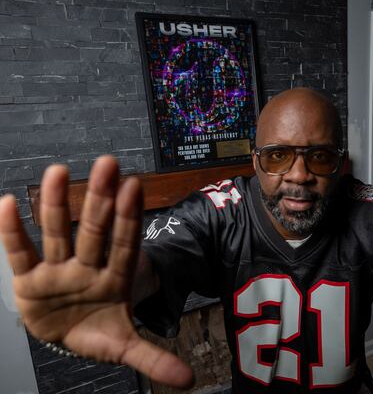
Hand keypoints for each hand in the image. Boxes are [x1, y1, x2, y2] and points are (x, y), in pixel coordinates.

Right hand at [0, 157, 193, 388]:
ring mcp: (57, 271)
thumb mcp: (125, 345)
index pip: (124, 245)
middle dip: (99, 201)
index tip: (134, 186)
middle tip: (108, 164)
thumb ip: (154, 358)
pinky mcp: (29, 279)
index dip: (129, 218)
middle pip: (93, 231)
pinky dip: (12, 233)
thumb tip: (190, 381)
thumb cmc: (99, 329)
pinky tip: (6, 204)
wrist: (68, 331)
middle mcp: (86, 268)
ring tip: (57, 171)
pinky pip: (19, 253)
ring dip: (55, 205)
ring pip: (56, 233)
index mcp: (114, 279)